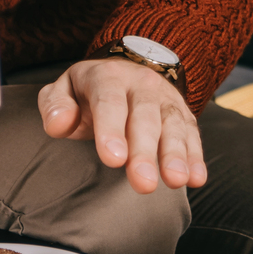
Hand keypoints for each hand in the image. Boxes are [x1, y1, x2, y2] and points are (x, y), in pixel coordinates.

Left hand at [38, 58, 206, 193]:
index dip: (111, 129)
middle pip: (145, 117)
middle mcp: (141, 84)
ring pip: (173, 125)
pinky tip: (197, 178)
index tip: (113, 159)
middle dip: (145, 151)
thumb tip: (58, 125)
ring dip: (176, 154)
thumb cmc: (88, 92)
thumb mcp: (63, 90)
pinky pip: (191, 133)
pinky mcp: (183, 114)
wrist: (126, 70)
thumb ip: (55, 106)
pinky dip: (196, 156)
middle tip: (143, 183)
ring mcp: (165, 98)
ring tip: (175, 181)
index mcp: (107, 76)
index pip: (109, 101)